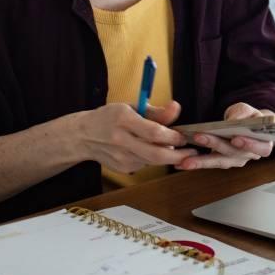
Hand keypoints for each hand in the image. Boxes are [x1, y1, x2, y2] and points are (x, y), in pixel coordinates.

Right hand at [72, 101, 196, 174]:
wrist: (83, 136)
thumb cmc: (110, 117)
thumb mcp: (131, 106)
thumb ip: (156, 111)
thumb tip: (176, 108)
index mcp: (123, 120)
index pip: (154, 132)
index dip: (173, 136)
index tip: (184, 135)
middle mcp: (121, 141)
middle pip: (156, 154)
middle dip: (178, 155)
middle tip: (191, 151)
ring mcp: (121, 158)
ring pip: (153, 161)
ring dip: (168, 156)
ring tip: (174, 147)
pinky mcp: (122, 168)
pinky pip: (146, 164)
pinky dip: (153, 158)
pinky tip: (151, 149)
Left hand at [176, 102, 274, 170]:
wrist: (247, 125)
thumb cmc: (250, 117)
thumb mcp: (248, 110)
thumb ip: (242, 114)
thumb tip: (233, 120)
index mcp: (263, 144)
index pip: (261, 148)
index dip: (250, 145)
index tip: (236, 139)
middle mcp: (249, 156)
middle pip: (233, 154)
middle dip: (215, 145)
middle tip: (199, 137)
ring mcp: (235, 160)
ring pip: (219, 162)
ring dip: (201, 161)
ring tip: (185, 161)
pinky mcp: (222, 161)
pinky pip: (210, 163)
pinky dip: (196, 162)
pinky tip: (181, 163)